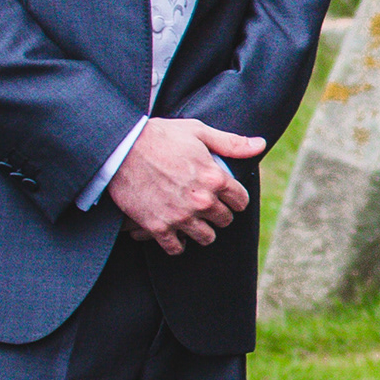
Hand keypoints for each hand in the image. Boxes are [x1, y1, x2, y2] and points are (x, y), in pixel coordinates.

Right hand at [107, 118, 266, 252]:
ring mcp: (180, 216)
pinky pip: (176, 247)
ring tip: (193, 221)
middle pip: (224, 220)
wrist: (119, 148)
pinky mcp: (157, 226)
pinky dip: (176, 243)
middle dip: (219, 213)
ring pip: (205, 237)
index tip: (227, 196)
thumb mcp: (198, 131)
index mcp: (215, 178)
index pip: (240, 201)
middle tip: (207, 206)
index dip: (235, 198)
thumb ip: (231, 142)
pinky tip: (174, 232)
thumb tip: (260, 145)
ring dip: (202, 230)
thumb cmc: (160, 136)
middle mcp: (201, 201)